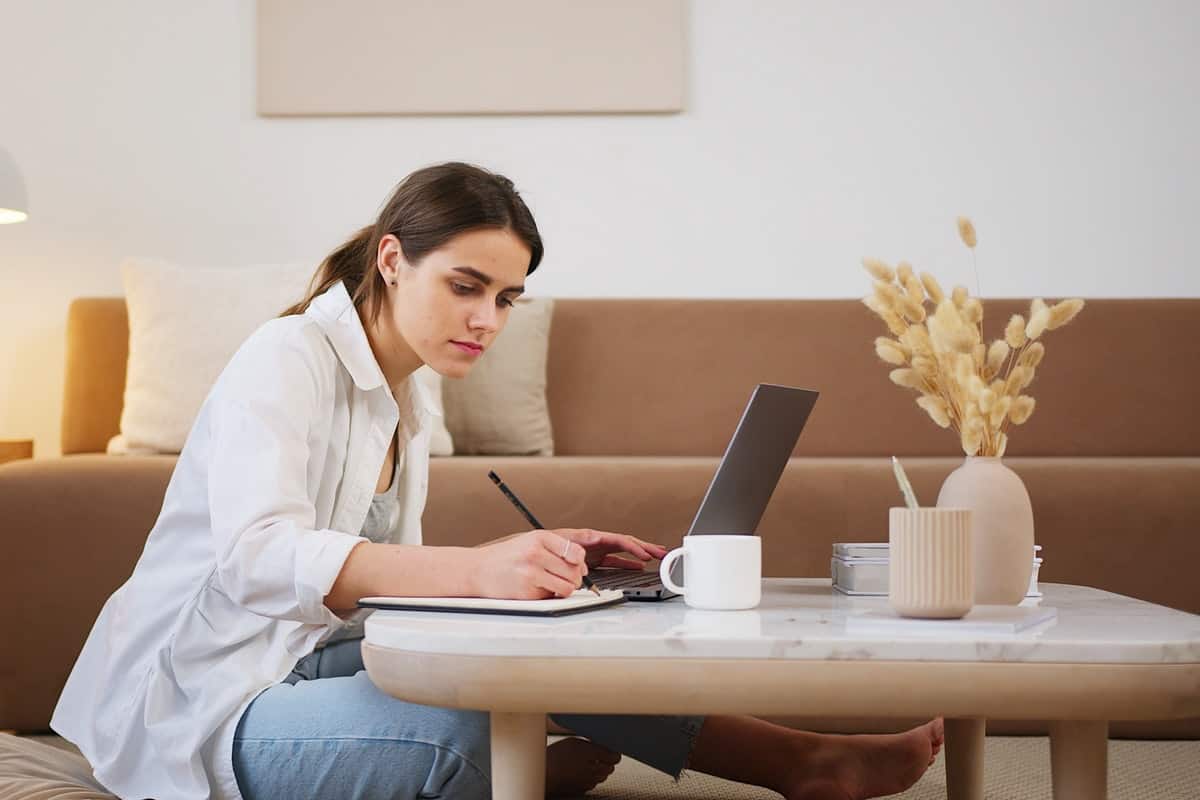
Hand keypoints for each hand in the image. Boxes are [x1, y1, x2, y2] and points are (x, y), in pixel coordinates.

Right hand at [470, 529, 591, 599]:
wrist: (478, 570)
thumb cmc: (506, 556)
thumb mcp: (531, 540)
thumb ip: (559, 545)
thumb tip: (585, 558)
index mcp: (539, 538)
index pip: (576, 552)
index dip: (580, 562)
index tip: (576, 564)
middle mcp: (535, 554)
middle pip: (574, 572)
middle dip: (573, 577)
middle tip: (562, 576)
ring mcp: (531, 574)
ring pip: (567, 587)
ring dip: (564, 589)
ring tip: (551, 583)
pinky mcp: (527, 593)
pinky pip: (552, 598)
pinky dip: (548, 595)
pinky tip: (536, 587)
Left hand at [551, 528, 669, 570]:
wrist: (530, 551)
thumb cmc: (543, 545)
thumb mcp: (557, 546)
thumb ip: (573, 553)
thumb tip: (585, 563)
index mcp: (590, 537)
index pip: (618, 540)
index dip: (633, 547)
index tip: (645, 555)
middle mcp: (595, 542)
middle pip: (626, 543)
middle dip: (645, 547)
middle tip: (662, 553)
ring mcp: (595, 550)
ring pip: (623, 551)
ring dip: (640, 553)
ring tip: (657, 556)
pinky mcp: (593, 559)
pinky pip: (615, 559)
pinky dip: (628, 562)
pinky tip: (638, 566)